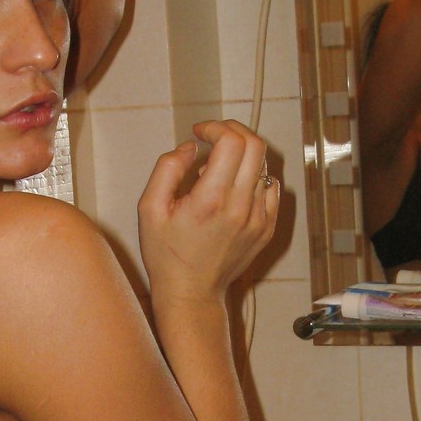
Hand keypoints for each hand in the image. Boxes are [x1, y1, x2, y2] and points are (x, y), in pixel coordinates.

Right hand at [138, 120, 278, 302]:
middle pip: (255, 145)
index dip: (215, 127)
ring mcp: (258, 218)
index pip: (232, 141)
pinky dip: (254, 178)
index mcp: (211, 199)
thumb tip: (191, 147)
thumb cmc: (166, 255)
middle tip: (214, 138)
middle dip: (233, 132)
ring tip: (218, 173)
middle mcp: (241, 207)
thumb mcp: (149, 209)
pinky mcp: (266, 228)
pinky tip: (234, 189)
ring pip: (263, 165)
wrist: (191, 293)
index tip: (200, 133)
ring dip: (241, 157)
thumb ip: (168, 169)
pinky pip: (270, 188)